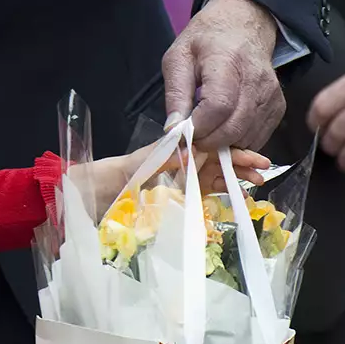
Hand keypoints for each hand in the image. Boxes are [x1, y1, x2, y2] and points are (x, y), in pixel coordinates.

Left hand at [89, 145, 268, 210]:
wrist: (81, 198)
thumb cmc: (102, 180)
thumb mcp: (130, 166)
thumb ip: (159, 158)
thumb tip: (191, 148)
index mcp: (170, 150)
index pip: (205, 145)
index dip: (229, 151)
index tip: (251, 158)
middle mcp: (177, 161)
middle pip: (214, 159)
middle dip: (239, 164)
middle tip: (263, 172)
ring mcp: (178, 178)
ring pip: (214, 174)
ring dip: (237, 177)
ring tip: (258, 183)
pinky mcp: (176, 195)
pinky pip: (205, 191)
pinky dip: (224, 193)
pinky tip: (241, 197)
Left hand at [162, 0, 283, 148]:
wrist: (245, 25)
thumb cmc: (207, 41)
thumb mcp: (178, 58)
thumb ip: (175, 94)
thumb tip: (173, 129)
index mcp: (227, 63)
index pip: (218, 107)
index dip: (199, 127)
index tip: (183, 132)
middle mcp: (255, 81)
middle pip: (234, 128)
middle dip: (208, 142)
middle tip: (192, 138)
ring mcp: (271, 95)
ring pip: (247, 138)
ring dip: (223, 145)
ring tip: (207, 132)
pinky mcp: (278, 107)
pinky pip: (258, 138)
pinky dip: (239, 142)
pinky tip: (224, 130)